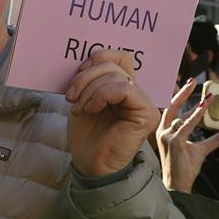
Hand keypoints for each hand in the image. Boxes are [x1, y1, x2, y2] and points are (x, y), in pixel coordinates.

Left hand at [66, 50, 160, 177]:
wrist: (90, 162)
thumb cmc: (86, 133)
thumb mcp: (83, 97)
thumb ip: (91, 78)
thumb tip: (87, 57)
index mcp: (124, 86)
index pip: (118, 56)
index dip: (96, 59)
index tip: (77, 76)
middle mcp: (137, 92)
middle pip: (112, 64)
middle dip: (84, 77)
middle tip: (71, 97)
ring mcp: (144, 102)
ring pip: (115, 76)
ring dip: (88, 90)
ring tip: (79, 109)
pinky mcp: (146, 113)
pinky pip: (122, 89)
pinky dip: (100, 96)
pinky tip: (90, 110)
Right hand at [157, 79, 218, 191]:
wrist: (177, 184)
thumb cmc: (184, 168)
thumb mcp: (201, 150)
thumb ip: (214, 140)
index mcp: (165, 131)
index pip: (171, 109)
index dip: (179, 97)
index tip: (188, 85)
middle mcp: (163, 131)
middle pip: (171, 107)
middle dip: (182, 93)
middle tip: (192, 81)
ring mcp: (167, 137)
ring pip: (181, 115)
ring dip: (196, 105)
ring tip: (208, 98)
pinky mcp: (174, 143)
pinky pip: (187, 126)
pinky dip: (196, 116)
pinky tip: (204, 109)